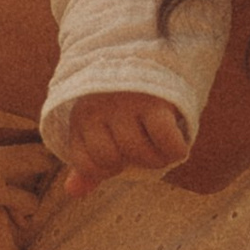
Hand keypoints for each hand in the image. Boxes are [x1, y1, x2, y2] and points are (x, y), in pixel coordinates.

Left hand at [59, 88, 190, 200]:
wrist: (145, 57)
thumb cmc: (120, 105)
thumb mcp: (98, 129)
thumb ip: (89, 162)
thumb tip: (73, 192)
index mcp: (81, 118)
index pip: (87, 165)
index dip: (107, 169)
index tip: (120, 154)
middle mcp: (99, 110)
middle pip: (112, 160)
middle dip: (130, 163)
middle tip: (142, 147)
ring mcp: (126, 104)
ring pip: (139, 153)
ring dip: (155, 160)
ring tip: (159, 147)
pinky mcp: (155, 101)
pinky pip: (167, 142)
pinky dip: (176, 151)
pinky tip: (176, 145)